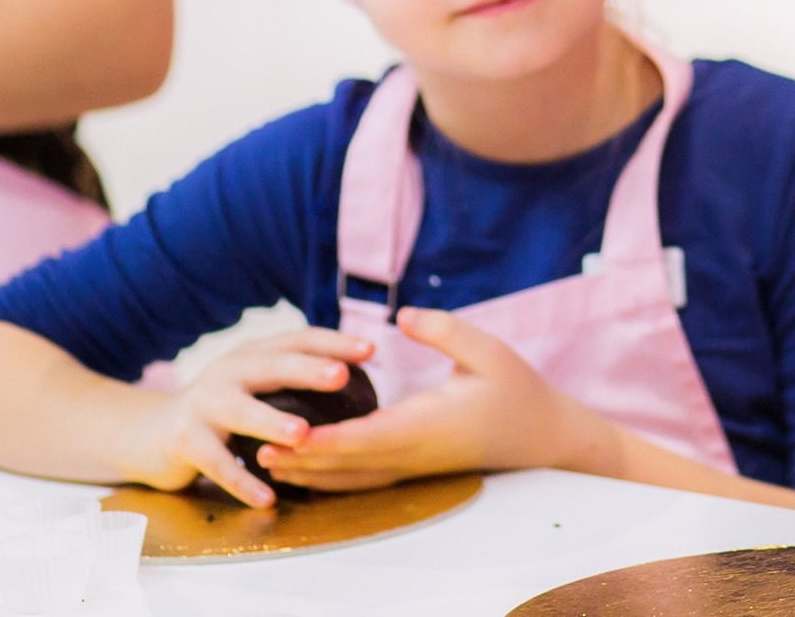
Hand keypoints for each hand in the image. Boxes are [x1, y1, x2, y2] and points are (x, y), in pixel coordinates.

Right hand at [114, 327, 376, 508]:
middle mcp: (228, 371)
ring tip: (303, 435)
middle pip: (272, 366)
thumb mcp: (253, 384)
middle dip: (307, 369)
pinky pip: (217, 463)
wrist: (149, 433)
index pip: (298, 339)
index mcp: (253, 354)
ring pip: (242, 412)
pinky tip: (268, 498)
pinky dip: (242, 482)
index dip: (334, 343)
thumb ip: (290, 377)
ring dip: (272, 422)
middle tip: (341, 376)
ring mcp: (203, 404)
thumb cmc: (220, 408)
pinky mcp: (184, 440)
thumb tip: (355, 376)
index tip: (371, 349)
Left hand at [256, 307, 600, 491]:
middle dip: (300, 459)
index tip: (290, 434)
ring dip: (308, 472)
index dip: (325, 439)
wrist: (540, 433)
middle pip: (346, 463)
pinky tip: (308, 470)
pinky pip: (362, 479)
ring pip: (350, 477)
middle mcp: (412, 452)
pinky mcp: (412, 467)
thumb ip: (445, 330)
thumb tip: (403, 315)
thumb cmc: (516, 389)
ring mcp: (411, 465)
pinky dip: (330, 477)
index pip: (366, 437)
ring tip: (266, 463)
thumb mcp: (489, 351)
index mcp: (427, 424)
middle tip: (253, 449)